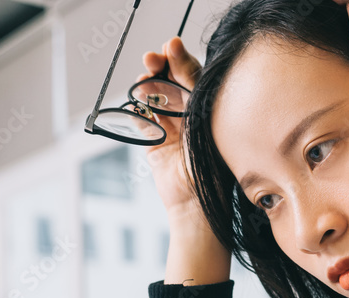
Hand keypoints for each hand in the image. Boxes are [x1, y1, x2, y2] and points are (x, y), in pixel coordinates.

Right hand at [138, 37, 204, 217]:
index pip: (192, 74)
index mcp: (208, 107)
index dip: (179, 59)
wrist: (197, 200)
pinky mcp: (154, 143)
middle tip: (151, 59)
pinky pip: (142, 120)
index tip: (169, 45)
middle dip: (159, 69)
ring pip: (154, 99)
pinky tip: (139, 105)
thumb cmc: (210, 158)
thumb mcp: (203, 111)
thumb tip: (175, 45)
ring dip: (147, 88)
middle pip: (170, 83)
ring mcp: (171, 129)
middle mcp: (190, 116)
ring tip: (144, 82)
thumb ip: (191, 79)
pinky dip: (138, 110)